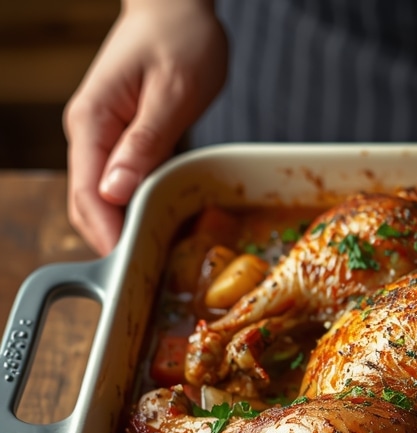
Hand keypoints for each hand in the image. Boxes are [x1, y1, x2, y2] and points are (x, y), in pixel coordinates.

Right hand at [63, 0, 226, 254]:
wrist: (176, 7)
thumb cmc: (180, 40)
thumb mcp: (172, 93)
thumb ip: (145, 142)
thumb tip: (117, 191)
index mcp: (93, 122)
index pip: (88, 193)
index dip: (106, 234)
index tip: (128, 266)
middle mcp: (90, 134)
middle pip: (89, 204)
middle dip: (111, 240)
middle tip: (145, 274)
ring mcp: (104, 138)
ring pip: (105, 198)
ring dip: (124, 227)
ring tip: (154, 259)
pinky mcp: (123, 140)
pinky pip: (125, 184)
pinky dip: (138, 207)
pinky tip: (160, 225)